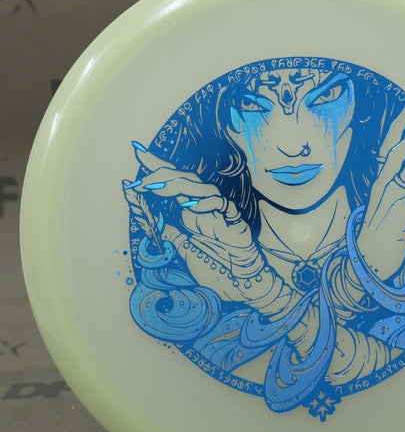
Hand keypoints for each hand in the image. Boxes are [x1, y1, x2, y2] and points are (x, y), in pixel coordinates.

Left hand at [125, 145, 268, 301]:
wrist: (239, 279)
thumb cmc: (215, 264)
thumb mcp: (183, 249)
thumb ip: (170, 235)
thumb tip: (152, 222)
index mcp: (190, 210)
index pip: (172, 183)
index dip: (158, 167)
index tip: (139, 153)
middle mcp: (203, 206)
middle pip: (184, 179)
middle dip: (163, 173)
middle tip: (143, 178)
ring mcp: (218, 211)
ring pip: (201, 187)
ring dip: (178, 186)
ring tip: (158, 189)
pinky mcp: (233, 219)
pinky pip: (221, 204)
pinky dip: (206, 202)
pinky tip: (191, 206)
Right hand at [357, 103, 404, 278]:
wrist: (373, 248)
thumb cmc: (382, 223)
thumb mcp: (388, 197)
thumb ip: (400, 179)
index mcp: (381, 175)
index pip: (389, 142)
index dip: (400, 122)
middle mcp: (385, 179)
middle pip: (402, 147)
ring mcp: (393, 191)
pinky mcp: (404, 205)